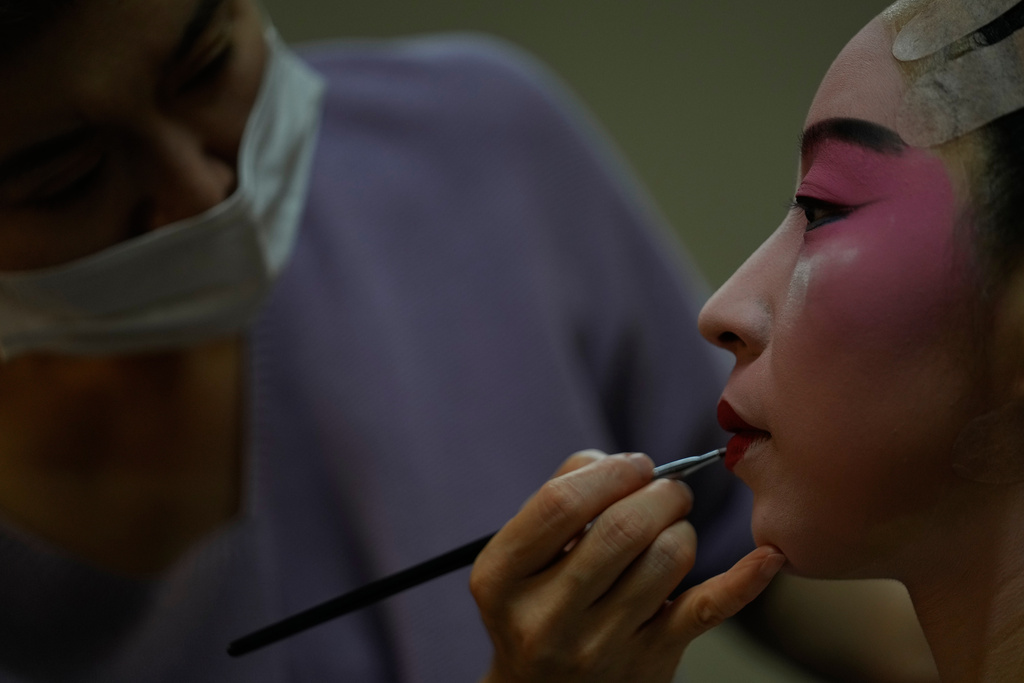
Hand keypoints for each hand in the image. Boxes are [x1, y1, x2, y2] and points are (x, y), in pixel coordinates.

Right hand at [471, 450, 784, 682]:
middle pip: (621, 529)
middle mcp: (546, 618)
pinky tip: (767, 556)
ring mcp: (599, 647)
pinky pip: (706, 610)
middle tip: (668, 488)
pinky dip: (744, 581)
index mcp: (502, 578)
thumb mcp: (520, 553)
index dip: (608, 472)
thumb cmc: (536, 598)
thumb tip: (623, 464)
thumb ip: (561, 491)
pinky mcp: (649, 663)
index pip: (562, 504)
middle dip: (659, 492)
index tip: (634, 466)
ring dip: (681, 527)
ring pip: (667, 559)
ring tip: (672, 527)